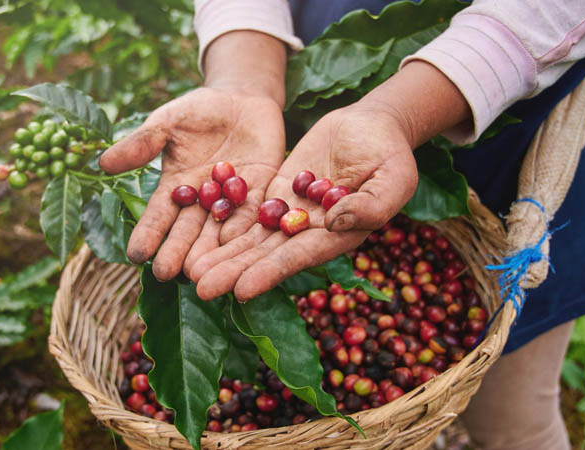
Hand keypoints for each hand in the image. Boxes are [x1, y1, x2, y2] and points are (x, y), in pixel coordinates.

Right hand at [98, 87, 284, 280]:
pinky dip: (244, 227)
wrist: (241, 98)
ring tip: (200, 272)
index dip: (148, 234)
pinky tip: (235, 243)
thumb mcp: (167, 123)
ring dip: (210, 251)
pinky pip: (253, 212)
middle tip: (167, 274)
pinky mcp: (261, 191)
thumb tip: (102, 163)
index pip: (158, 216)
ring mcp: (231, 199)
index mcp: (175, 188)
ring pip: (219, 230)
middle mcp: (202, 202)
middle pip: (188, 231)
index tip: (135, 254)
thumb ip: (142, 144)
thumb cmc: (198, 110)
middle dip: (177, 252)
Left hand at [188, 103, 417, 300]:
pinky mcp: (276, 194)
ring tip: (190, 271)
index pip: (298, 258)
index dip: (269, 273)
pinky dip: (224, 224)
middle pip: (265, 255)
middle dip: (234, 271)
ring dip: (222, 255)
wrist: (372, 126)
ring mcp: (290, 214)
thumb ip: (370, 205)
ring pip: (251, 238)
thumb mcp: (393, 178)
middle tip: (200, 287)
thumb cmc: (391, 154)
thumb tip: (332, 222)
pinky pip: (247, 211)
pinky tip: (198, 237)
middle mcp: (309, 233)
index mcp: (338, 236)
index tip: (241, 289)